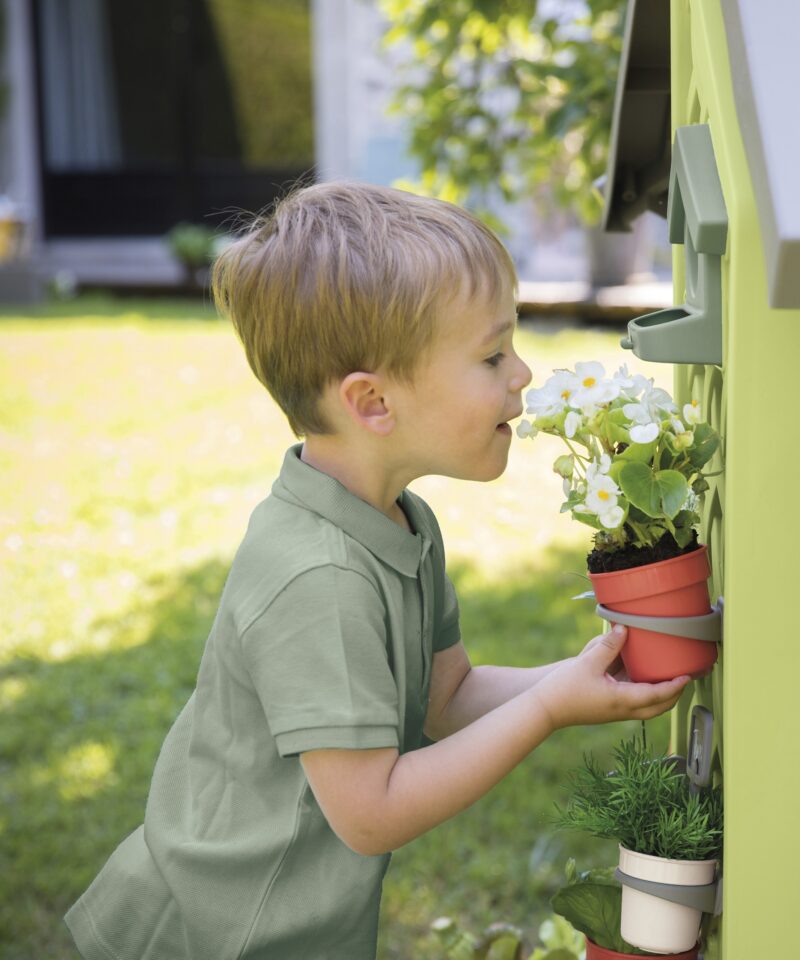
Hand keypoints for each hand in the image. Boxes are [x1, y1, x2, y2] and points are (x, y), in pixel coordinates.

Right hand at [535, 625, 688, 730]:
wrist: (545, 709)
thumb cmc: (564, 689)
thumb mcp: (587, 662)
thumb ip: (608, 645)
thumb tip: (625, 629)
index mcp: (621, 700)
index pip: (657, 695)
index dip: (674, 686)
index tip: (687, 676)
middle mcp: (622, 710)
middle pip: (658, 708)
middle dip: (674, 695)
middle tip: (685, 679)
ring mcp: (615, 712)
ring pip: (647, 707)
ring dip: (661, 696)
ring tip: (669, 678)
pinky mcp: (607, 709)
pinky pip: (634, 703)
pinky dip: (645, 693)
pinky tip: (641, 678)